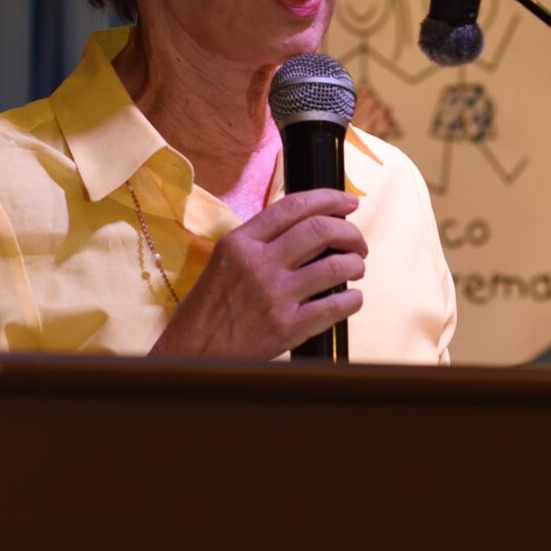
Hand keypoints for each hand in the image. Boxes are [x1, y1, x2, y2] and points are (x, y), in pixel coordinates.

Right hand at [151, 190, 365, 362]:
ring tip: (356, 267)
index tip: (349, 202)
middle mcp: (258, 264)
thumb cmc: (210, 306)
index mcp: (241, 242)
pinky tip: (351, 298)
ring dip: (355, 263)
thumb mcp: (225, 260)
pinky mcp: (287, 327)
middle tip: (357, 242)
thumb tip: (309, 228)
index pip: (293, 207)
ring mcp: (275, 296)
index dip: (328, 199)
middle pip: (320, 230)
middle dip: (350, 232)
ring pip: (334, 266)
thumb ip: (260, 241)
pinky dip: (352, 299)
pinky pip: (335, 306)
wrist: (193, 351)